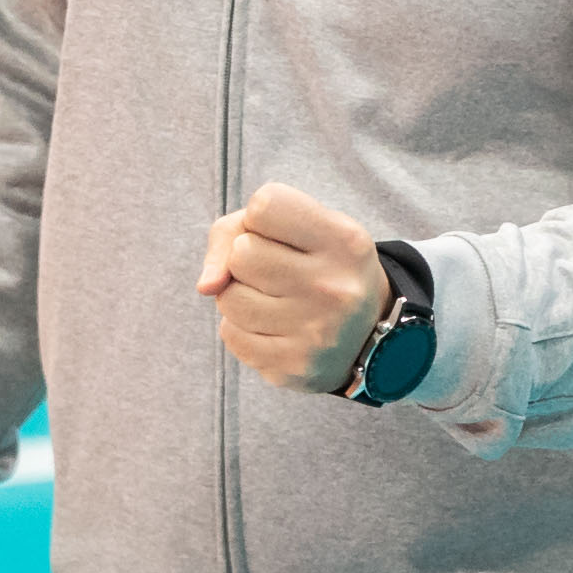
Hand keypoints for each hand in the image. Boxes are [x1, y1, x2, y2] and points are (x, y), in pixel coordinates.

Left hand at [199, 182, 387, 394]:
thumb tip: (207, 286)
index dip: (261, 216)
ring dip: (239, 295)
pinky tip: (273, 327)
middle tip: (278, 271)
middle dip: (248, 258)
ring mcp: (314, 332)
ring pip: (227, 297)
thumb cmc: (318, 267)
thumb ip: (233, 232)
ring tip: (274, 299)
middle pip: (242, 253)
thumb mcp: (298, 229)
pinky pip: (230, 335)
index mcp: (344, 241)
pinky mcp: (292, 367)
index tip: (283, 232)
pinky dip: (242, 328)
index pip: (265, 205)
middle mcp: (334, 288)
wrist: (365, 336)